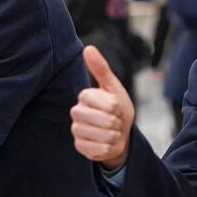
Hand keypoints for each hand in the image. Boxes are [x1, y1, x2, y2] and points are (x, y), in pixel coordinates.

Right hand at [70, 46, 135, 169]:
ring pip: (103, 136)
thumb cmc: (117, 109)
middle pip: (105, 121)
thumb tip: (88, 48)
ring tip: (111, 131)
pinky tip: (106, 143)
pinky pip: (100, 149)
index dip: (116, 107)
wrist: (120, 134)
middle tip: (114, 120)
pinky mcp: (79, 147)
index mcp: (84, 96)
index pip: (106, 103)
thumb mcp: (113, 88)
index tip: (115, 107)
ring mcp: (77, 130)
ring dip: (113, 135)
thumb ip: (101, 69)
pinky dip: (109, 147)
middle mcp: (76, 112)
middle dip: (116, 122)